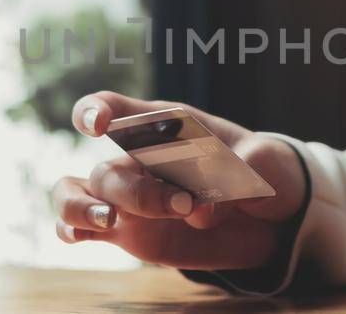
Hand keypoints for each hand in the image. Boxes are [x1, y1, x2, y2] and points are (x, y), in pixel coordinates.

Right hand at [50, 91, 306, 269]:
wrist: (272, 214)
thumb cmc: (266, 171)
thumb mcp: (269, 161)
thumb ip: (241, 171)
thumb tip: (201, 203)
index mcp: (170, 126)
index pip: (123, 109)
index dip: (99, 110)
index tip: (97, 125)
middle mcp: (140, 158)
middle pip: (112, 170)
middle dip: (143, 194)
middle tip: (187, 205)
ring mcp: (129, 195)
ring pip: (79, 193)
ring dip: (84, 207)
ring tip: (110, 222)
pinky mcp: (128, 229)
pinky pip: (80, 226)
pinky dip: (73, 230)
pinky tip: (84, 237)